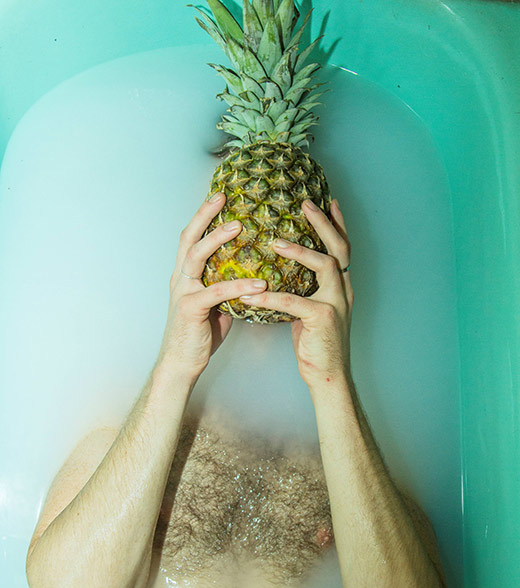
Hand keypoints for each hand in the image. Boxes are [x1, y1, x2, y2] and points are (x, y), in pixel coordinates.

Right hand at [155, 193, 266, 383]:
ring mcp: (182, 292)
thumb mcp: (217, 305)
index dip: (203, 216)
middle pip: (188, 237)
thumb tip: (253, 275)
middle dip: (204, 214)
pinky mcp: (189, 309)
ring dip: (217, 239)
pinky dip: (238, 286)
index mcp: (186, 275)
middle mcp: (180, 278)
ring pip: (195, 256)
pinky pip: (215, 291)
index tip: (220, 196)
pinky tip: (260, 284)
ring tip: (239, 226)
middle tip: (223, 197)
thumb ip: (228, 287)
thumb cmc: (200, 335)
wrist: (182, 364)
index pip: (192, 237)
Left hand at [240, 198, 353, 389]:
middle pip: (339, 248)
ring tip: (275, 242)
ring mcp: (337, 303)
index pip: (342, 248)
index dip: (336, 224)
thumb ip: (303, 291)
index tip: (326, 201)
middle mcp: (344, 290)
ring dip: (300, 251)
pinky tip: (251, 294)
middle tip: (305, 204)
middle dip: (323, 224)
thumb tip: (279, 275)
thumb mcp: (310, 312)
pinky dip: (272, 296)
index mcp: (341, 287)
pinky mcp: (324, 319)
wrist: (328, 376)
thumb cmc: (315, 344)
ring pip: (324, 266)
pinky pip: (295, 301)